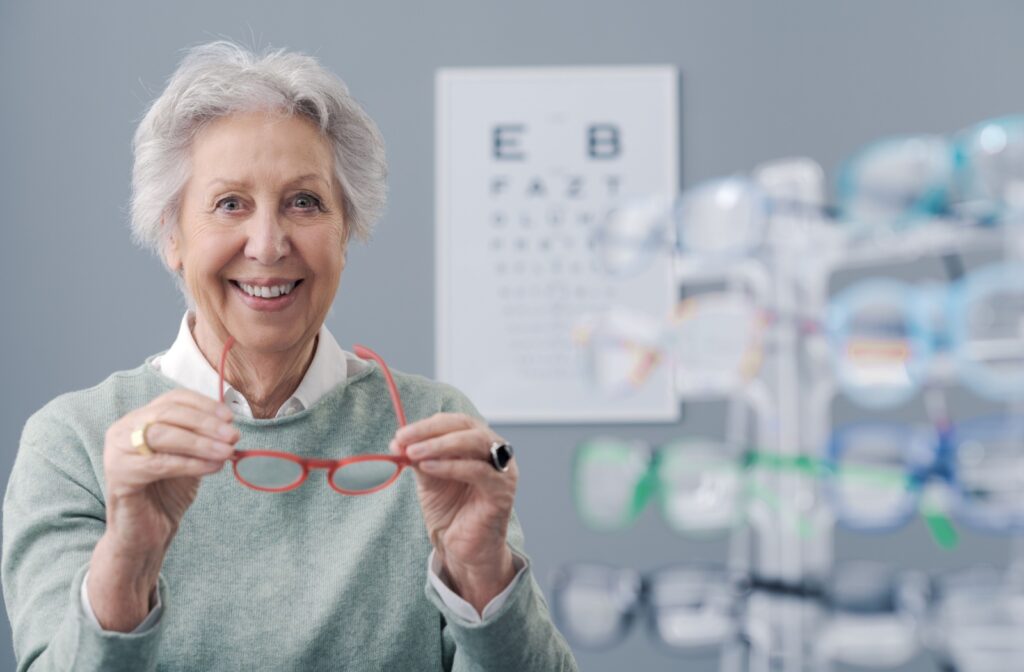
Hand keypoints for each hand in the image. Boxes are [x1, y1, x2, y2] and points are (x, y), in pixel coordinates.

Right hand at [89, 389, 237, 629]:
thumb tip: (231, 427)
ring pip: (163, 435)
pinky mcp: (118, 476)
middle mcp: (123, 430)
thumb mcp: (190, 457)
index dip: (204, 405)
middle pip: (168, 413)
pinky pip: (160, 464)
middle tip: (233, 436)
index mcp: (139, 419)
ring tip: (227, 452)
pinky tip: (213, 467)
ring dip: (201, 442)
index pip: (173, 399)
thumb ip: (204, 438)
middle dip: (206, 423)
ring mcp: (116, 452)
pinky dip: (191, 463)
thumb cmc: (167, 492)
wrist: (146, 533)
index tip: (230, 418)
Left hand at [390, 413, 517, 612]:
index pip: (455, 422)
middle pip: (467, 427)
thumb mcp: (429, 478)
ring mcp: (502, 470)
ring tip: (413, 453)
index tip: (400, 435)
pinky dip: (451, 466)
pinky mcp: (502, 492)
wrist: (461, 549)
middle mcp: (495, 452)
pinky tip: (428, 468)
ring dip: (440, 445)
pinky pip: (478, 471)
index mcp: (479, 443)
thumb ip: (418, 458)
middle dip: (432, 431)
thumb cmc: (450, 511)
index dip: (427, 425)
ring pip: (475, 443)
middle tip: (404, 440)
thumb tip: (397, 442)